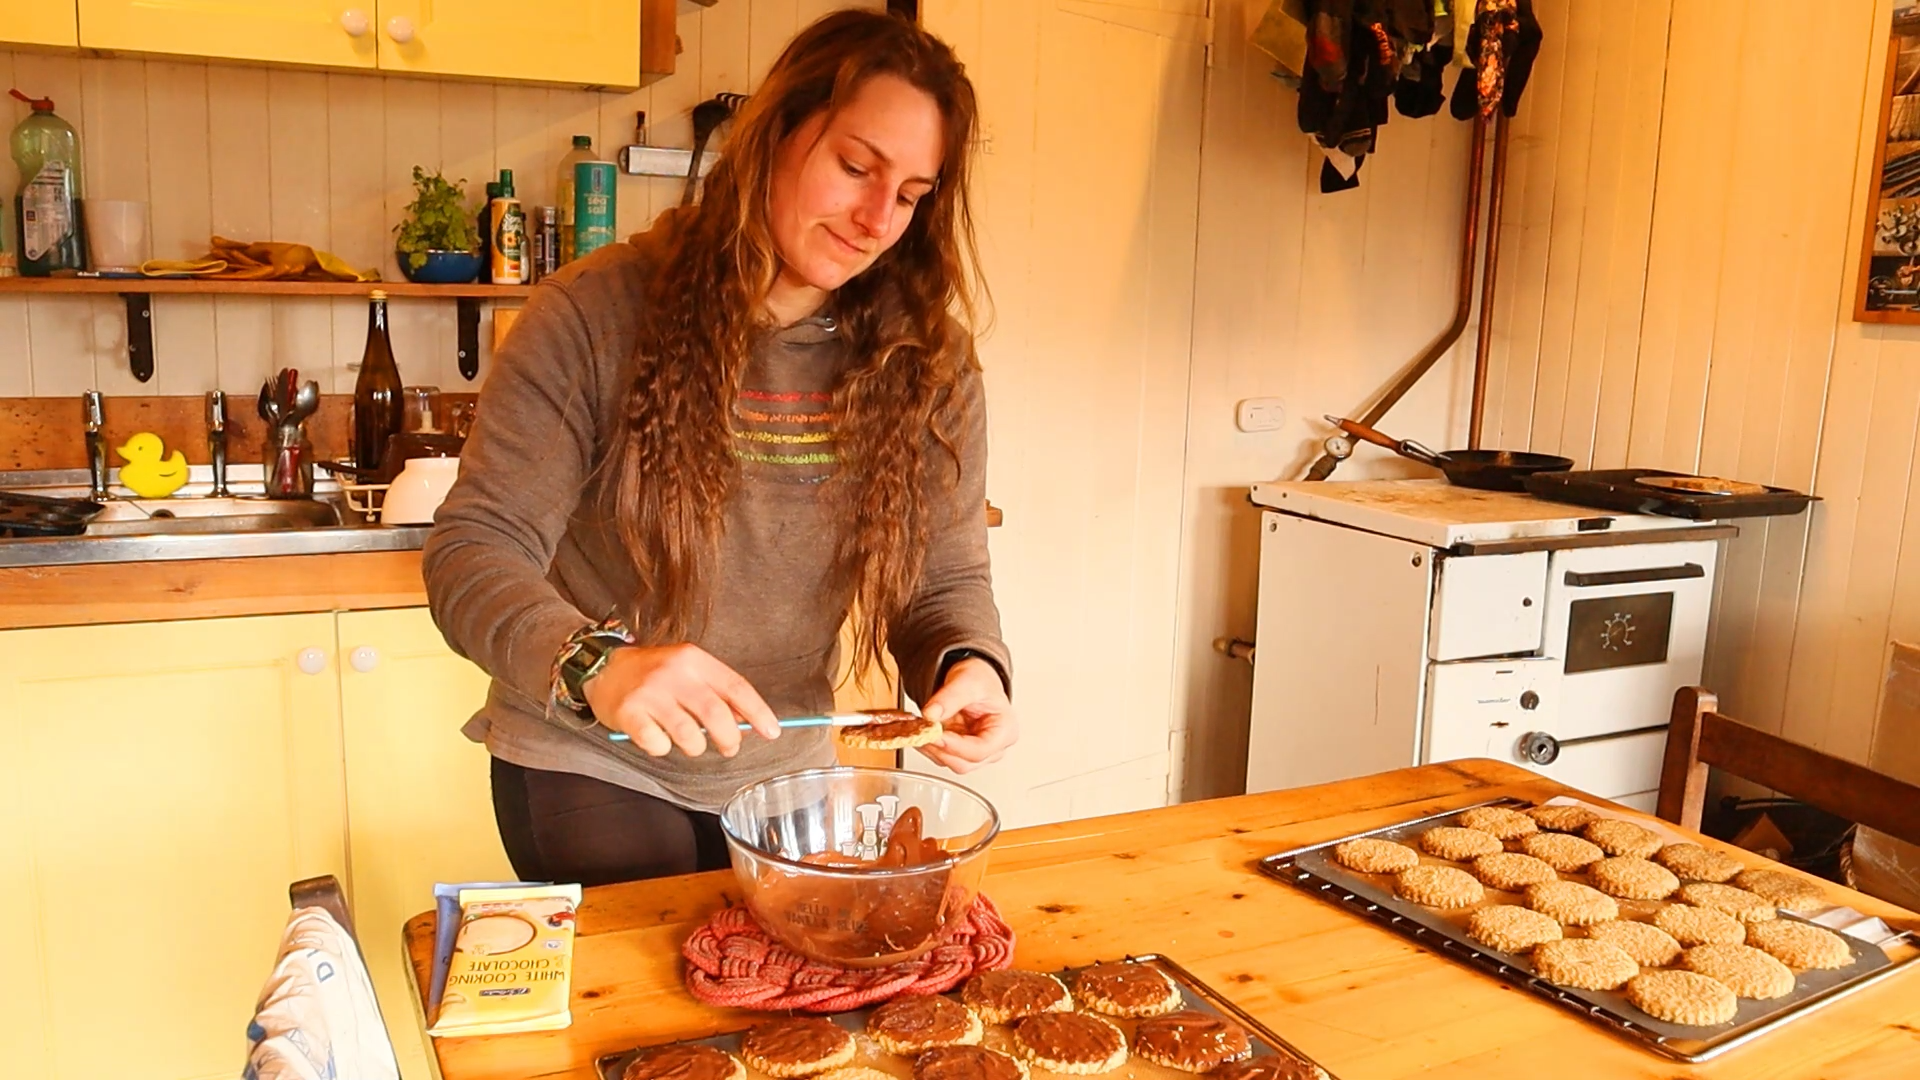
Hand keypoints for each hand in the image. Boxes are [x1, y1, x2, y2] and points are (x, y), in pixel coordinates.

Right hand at [583, 643, 779, 757]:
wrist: (603, 668)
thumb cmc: (653, 674)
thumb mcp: (688, 672)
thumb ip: (716, 692)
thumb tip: (748, 720)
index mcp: (694, 660)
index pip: (736, 687)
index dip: (758, 712)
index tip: (772, 731)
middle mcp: (674, 673)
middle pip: (716, 714)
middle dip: (730, 738)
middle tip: (730, 748)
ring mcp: (650, 693)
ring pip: (689, 735)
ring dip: (696, 747)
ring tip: (690, 743)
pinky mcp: (629, 713)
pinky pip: (658, 744)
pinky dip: (663, 748)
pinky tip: (657, 737)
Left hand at [917, 658, 1016, 774]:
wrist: (974, 680)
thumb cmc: (981, 681)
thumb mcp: (967, 681)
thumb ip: (949, 698)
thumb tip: (930, 714)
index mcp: (1004, 731)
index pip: (980, 750)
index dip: (954, 746)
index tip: (935, 734)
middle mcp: (993, 748)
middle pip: (964, 763)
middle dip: (939, 748)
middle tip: (921, 731)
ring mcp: (976, 752)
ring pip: (950, 762)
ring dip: (931, 747)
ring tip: (918, 727)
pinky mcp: (960, 752)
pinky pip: (941, 756)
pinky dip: (928, 745)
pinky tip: (921, 730)